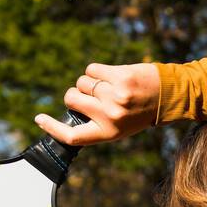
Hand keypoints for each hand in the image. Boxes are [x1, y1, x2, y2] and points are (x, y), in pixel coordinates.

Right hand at [34, 62, 159, 146]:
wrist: (167, 96)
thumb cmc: (139, 112)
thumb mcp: (120, 127)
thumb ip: (96, 123)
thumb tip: (69, 109)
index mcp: (108, 134)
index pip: (72, 136)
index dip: (52, 128)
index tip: (39, 119)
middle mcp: (110, 117)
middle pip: (71, 99)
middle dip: (75, 93)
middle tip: (92, 95)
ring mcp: (114, 96)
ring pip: (82, 82)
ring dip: (90, 81)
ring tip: (110, 87)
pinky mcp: (119, 77)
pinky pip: (92, 69)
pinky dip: (98, 70)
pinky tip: (113, 76)